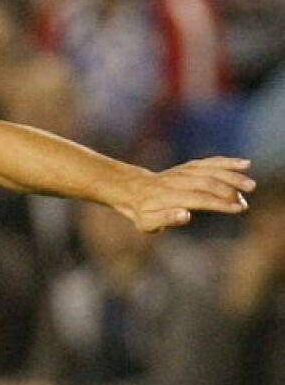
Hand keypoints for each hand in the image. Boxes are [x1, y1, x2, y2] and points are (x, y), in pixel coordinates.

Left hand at [114, 157, 253, 231]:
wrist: (133, 189)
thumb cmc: (143, 212)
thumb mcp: (147, 222)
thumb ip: (165, 219)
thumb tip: (186, 214)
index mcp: (165, 196)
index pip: (196, 198)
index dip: (217, 203)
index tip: (237, 208)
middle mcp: (174, 180)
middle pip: (205, 182)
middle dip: (227, 191)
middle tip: (243, 204)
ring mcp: (181, 171)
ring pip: (209, 169)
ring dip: (231, 176)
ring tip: (250, 185)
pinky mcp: (188, 166)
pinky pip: (208, 162)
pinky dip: (226, 162)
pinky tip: (245, 164)